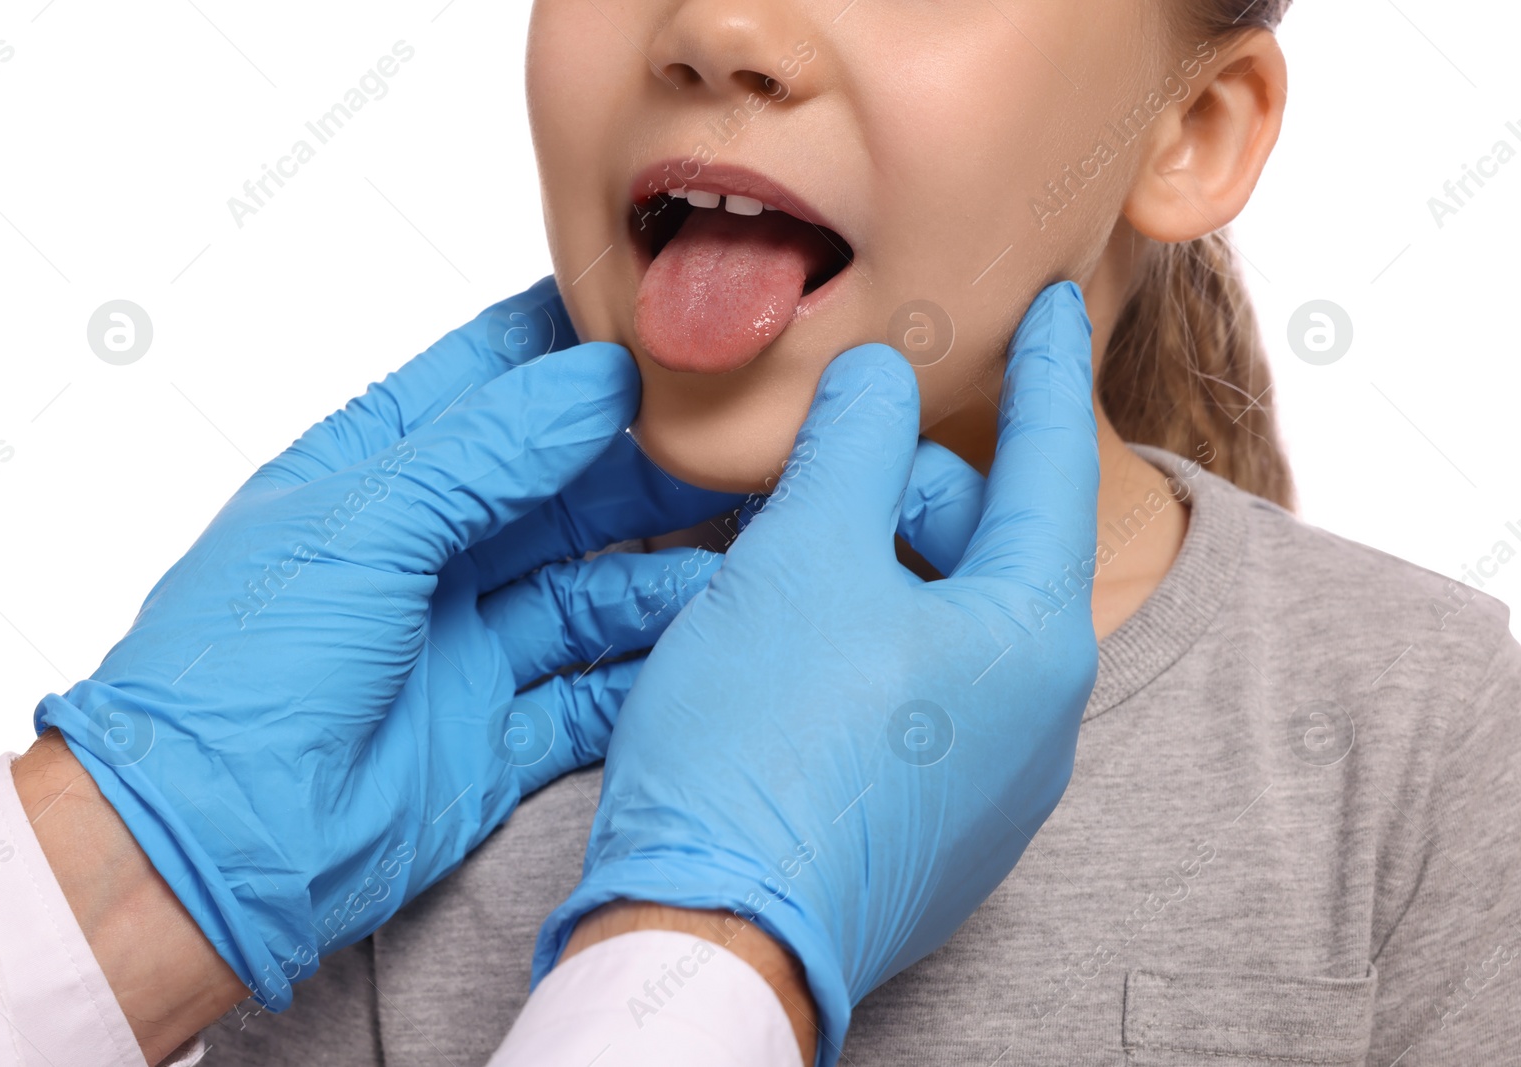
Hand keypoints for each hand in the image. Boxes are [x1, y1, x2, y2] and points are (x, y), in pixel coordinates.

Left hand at [35, 279, 732, 1009]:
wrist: (214, 847)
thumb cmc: (246, 671)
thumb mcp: (364, 527)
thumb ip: (484, 452)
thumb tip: (592, 381)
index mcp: (368, 480)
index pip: (477, 385)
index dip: (558, 346)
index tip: (648, 316)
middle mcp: (422, 556)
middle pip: (551, 488)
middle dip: (635, 459)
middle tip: (722, 431)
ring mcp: (462, 645)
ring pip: (584, 585)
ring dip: (656, 565)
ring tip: (737, 533)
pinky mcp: (495, 731)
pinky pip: (591, 685)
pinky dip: (645, 663)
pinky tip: (700, 632)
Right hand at [533, 282, 1100, 1063]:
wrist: (715, 931)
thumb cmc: (764, 743)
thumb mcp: (804, 554)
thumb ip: (856, 442)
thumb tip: (882, 382)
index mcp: (1035, 640)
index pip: (1052, 469)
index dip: (1044, 372)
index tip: (1054, 303)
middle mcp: (1038, 720)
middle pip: (983, 549)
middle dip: (903, 495)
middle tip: (813, 484)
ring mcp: (991, 785)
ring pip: (942, 624)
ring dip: (872, 574)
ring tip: (779, 582)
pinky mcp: (935, 830)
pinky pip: (917, 697)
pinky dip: (865, 647)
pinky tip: (789, 658)